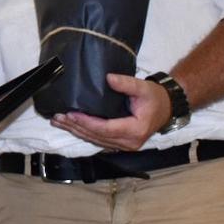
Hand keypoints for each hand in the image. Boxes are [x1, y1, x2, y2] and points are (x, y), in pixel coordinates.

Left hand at [48, 73, 168, 150]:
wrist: (166, 108)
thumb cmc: (154, 97)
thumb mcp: (143, 87)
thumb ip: (126, 83)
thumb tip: (108, 78)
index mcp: (135, 130)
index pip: (105, 128)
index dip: (87, 122)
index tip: (70, 113)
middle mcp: (129, 142)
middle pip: (97, 136)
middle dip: (75, 127)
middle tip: (57, 117)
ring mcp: (124, 145)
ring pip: (96, 140)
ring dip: (76, 131)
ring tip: (58, 121)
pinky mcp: (120, 143)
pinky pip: (99, 140)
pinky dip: (84, 133)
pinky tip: (71, 127)